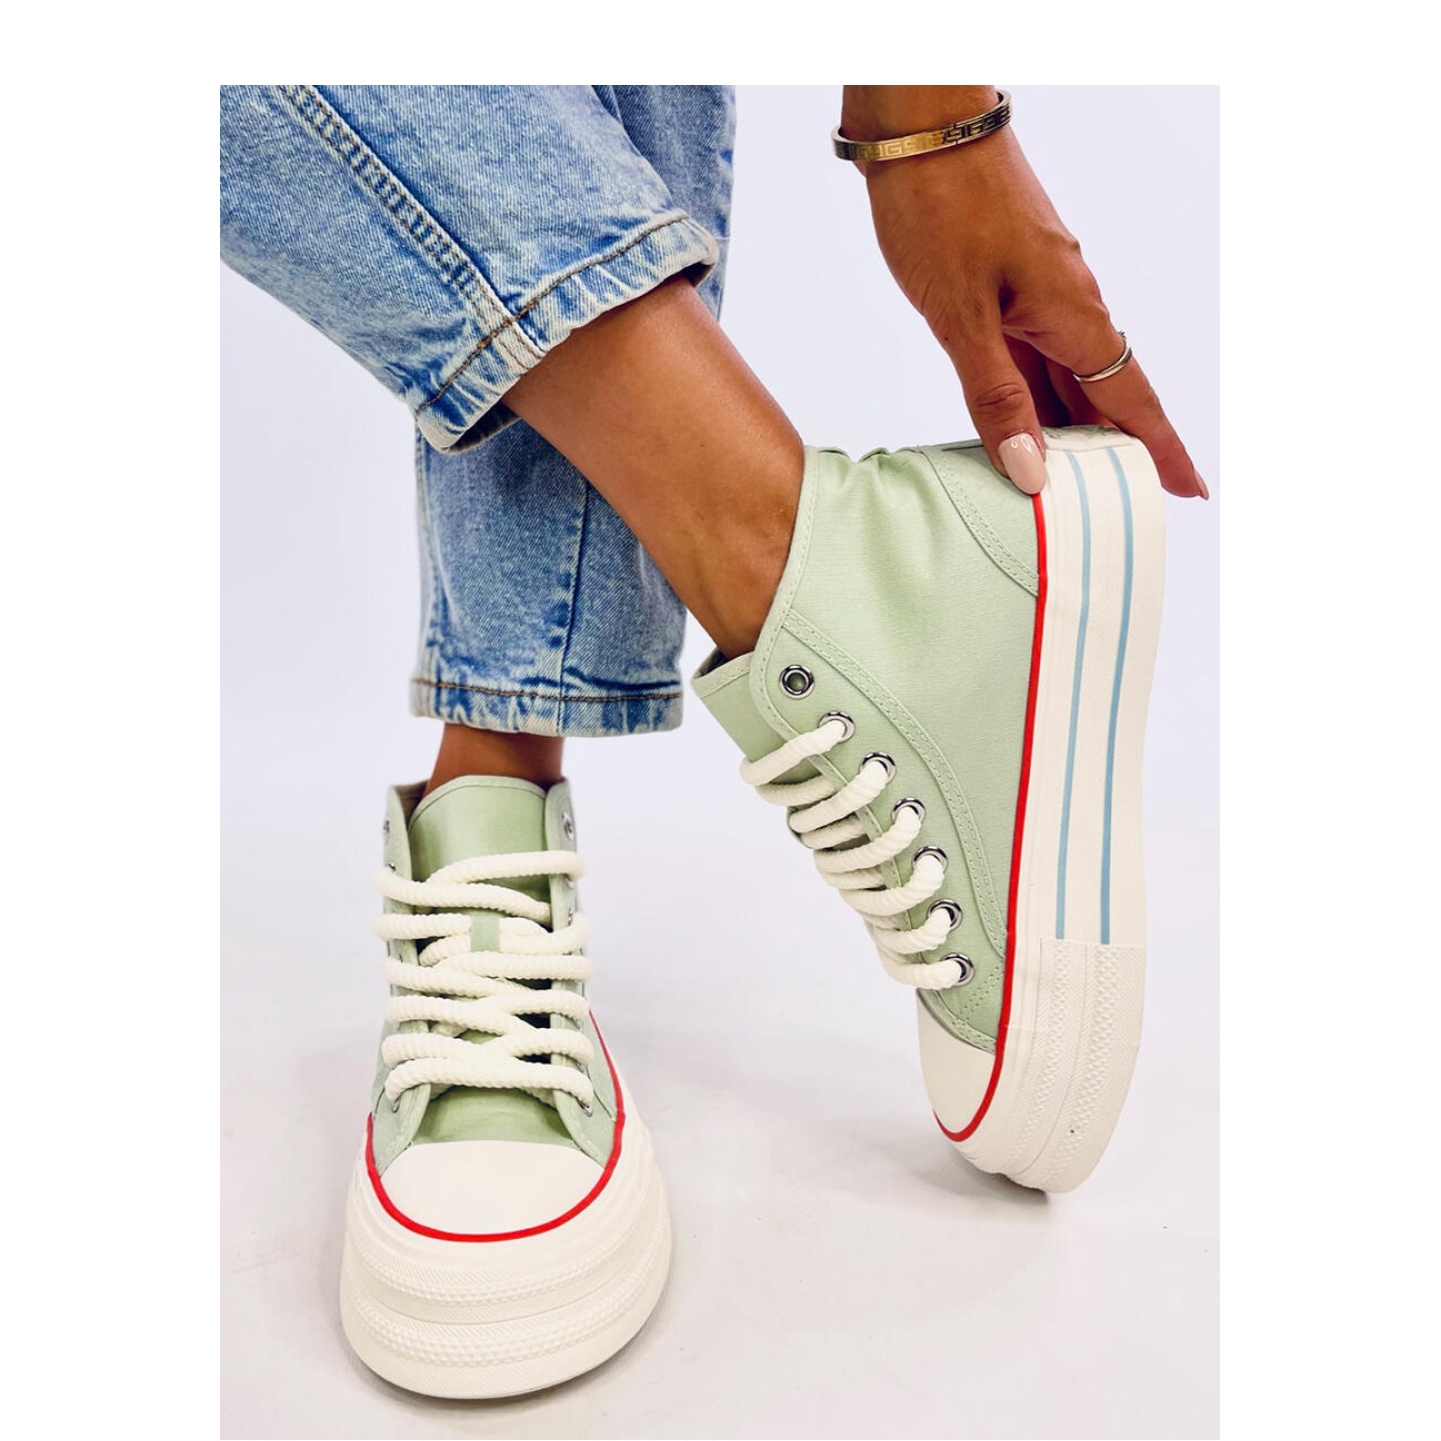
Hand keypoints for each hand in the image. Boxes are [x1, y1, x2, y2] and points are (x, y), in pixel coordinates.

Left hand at [841, 86, 1205, 498]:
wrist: (921, 129)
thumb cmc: (940, 210)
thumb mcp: (960, 317)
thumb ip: (995, 396)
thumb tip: (1032, 470)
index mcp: (1073, 315)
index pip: (1132, 399)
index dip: (1159, 449)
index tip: (1190, 490)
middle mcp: (1070, 305)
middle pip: (1104, 395)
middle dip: (1116, 452)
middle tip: (1124, 507)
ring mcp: (1042, 291)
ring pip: (1068, 377)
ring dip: (1073, 429)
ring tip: (1072, 486)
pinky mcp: (1012, 281)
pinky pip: (1038, 354)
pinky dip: (1037, 397)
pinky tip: (1022, 425)